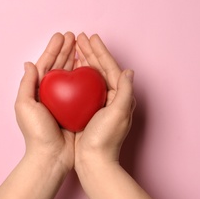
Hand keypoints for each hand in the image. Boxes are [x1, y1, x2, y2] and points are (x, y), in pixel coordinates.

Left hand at [15, 32, 75, 170]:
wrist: (52, 156)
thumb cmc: (36, 133)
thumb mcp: (25, 106)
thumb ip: (27, 84)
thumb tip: (29, 63)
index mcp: (37, 91)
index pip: (45, 64)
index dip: (53, 49)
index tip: (62, 36)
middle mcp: (50, 93)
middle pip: (59, 66)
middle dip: (66, 50)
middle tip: (74, 36)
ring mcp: (64, 100)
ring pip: (70, 75)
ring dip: (75, 59)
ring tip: (82, 46)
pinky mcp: (75, 108)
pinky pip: (81, 88)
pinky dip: (84, 77)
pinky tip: (90, 67)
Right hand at [74, 33, 135, 165]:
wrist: (93, 161)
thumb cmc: (105, 138)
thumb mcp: (118, 113)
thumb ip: (125, 91)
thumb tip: (129, 71)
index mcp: (121, 96)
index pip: (110, 67)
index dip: (101, 51)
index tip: (91, 38)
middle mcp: (112, 97)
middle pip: (100, 69)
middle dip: (91, 52)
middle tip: (80, 37)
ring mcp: (99, 102)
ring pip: (91, 76)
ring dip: (84, 60)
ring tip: (76, 48)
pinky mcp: (88, 109)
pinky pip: (83, 87)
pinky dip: (77, 75)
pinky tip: (70, 69)